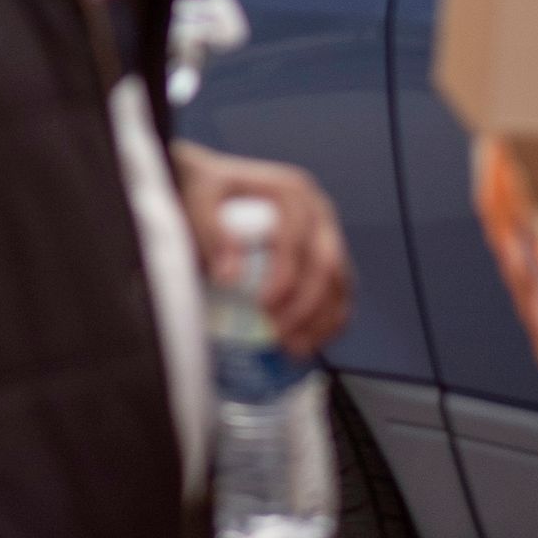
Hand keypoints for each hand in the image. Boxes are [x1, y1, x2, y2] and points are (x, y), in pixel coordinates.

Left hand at [173, 142, 350, 354]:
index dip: (286, 275)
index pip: (297, 238)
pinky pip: (339, 295)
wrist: (211, 189)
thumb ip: (211, 232)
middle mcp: (316, 214)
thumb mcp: (198, 200)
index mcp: (292, 192)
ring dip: (322, 320)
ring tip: (294, 348)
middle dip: (306, 305)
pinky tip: (310, 343)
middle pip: (326, 263)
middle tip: (279, 334)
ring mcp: (325, 238)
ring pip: (339, 282)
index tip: (264, 305)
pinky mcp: (325, 261)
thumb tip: (231, 276)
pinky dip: (329, 322)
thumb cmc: (204, 192)